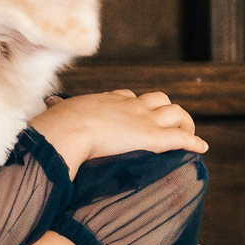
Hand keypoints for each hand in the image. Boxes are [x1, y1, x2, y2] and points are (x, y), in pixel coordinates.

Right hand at [28, 89, 206, 171]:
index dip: (136, 105)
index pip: (127, 97)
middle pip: (156, 99)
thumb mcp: (56, 115)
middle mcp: (130, 106)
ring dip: (185, 123)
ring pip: (175, 113)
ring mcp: (144, 119)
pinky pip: (180, 137)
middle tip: (167, 123)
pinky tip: (201, 147)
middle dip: (165, 109)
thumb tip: (43, 109)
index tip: (137, 112)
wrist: (70, 129)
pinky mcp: (154, 136)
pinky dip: (193, 141)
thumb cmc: (58, 127)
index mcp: (107, 101)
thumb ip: (55, 114)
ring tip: (189, 135)